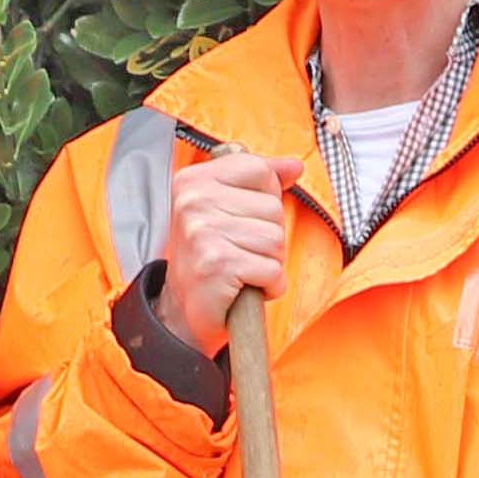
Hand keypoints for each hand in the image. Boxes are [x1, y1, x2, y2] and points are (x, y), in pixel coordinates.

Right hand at [156, 153, 299, 357]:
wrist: (184, 312)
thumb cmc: (211, 258)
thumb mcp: (229, 209)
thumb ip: (261, 182)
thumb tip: (294, 166)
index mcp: (194, 180)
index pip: (259, 170)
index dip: (264, 200)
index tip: (241, 221)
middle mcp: (193, 201)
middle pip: (272, 207)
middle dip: (268, 237)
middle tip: (239, 252)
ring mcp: (203, 232)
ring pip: (276, 239)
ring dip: (269, 263)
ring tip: (242, 270)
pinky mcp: (218, 264)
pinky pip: (272, 270)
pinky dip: (269, 286)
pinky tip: (245, 288)